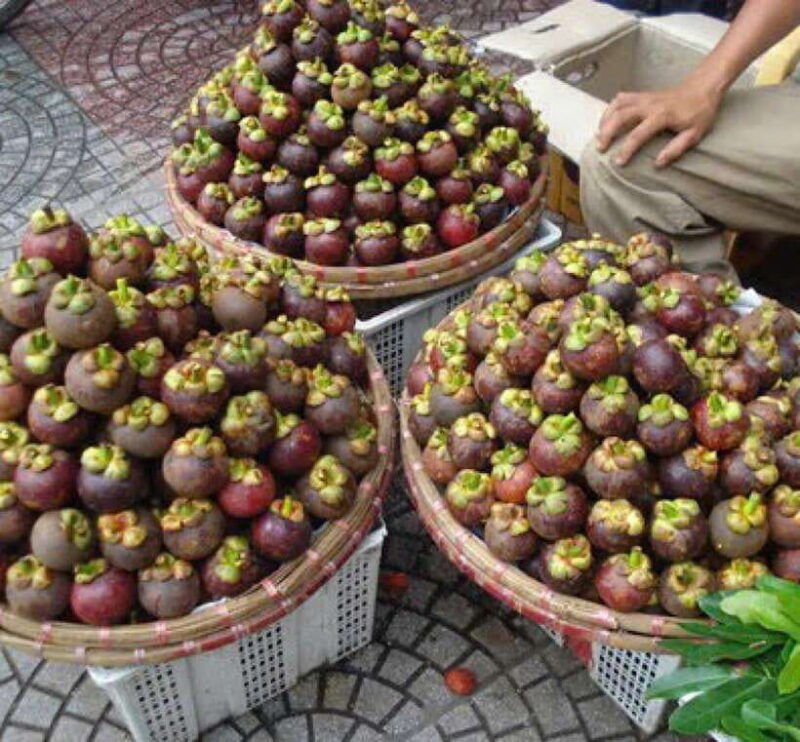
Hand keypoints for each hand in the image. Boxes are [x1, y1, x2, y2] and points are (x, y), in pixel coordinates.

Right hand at [595, 79, 722, 167]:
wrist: (703, 87)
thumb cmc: (699, 112)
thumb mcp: (694, 134)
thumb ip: (676, 149)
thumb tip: (657, 163)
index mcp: (663, 115)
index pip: (639, 133)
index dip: (627, 149)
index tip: (618, 163)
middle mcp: (650, 104)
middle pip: (620, 115)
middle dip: (607, 132)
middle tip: (600, 148)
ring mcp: (644, 97)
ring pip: (617, 105)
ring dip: (605, 120)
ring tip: (599, 136)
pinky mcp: (641, 95)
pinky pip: (620, 99)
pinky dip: (610, 109)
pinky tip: (606, 121)